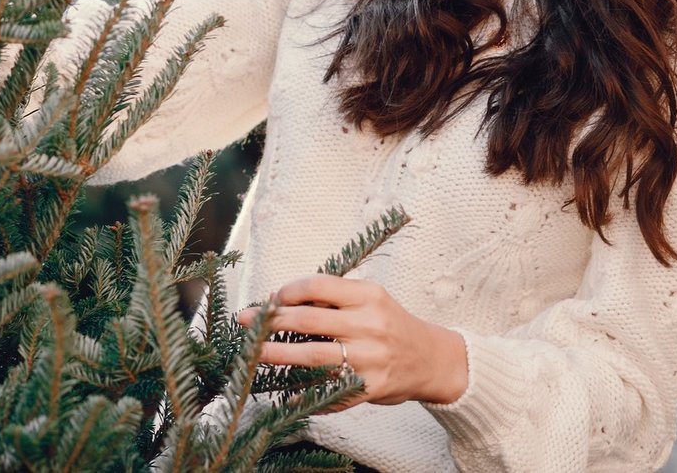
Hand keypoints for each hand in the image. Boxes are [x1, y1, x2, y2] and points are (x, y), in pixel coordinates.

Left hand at [235, 274, 468, 410]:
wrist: (432, 360)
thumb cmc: (391, 325)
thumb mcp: (370, 300)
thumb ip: (333, 298)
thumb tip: (280, 299)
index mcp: (369, 296)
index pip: (317, 285)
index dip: (286, 291)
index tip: (268, 299)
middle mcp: (370, 325)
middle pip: (308, 320)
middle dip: (270, 320)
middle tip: (244, 322)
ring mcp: (370, 359)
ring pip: (312, 355)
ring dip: (277, 353)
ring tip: (253, 352)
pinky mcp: (370, 387)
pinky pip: (331, 390)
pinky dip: (306, 392)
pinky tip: (286, 392)